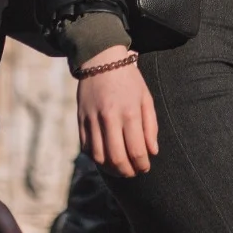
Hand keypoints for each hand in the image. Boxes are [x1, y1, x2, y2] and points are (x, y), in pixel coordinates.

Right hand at [76, 47, 158, 177]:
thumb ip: (150, 126)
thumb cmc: (128, 79)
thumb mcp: (146, 98)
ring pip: (99, 157)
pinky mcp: (80, 120)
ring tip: (119, 169)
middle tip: (133, 173)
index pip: (136, 150)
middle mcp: (110, 118)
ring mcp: (92, 120)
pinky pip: (86, 148)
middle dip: (127, 172)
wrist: (100, 59)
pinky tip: (105, 158)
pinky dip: (96, 158)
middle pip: (117, 158)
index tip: (145, 167)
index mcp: (130, 112)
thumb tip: (152, 152)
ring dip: (110, 169)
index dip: (142, 165)